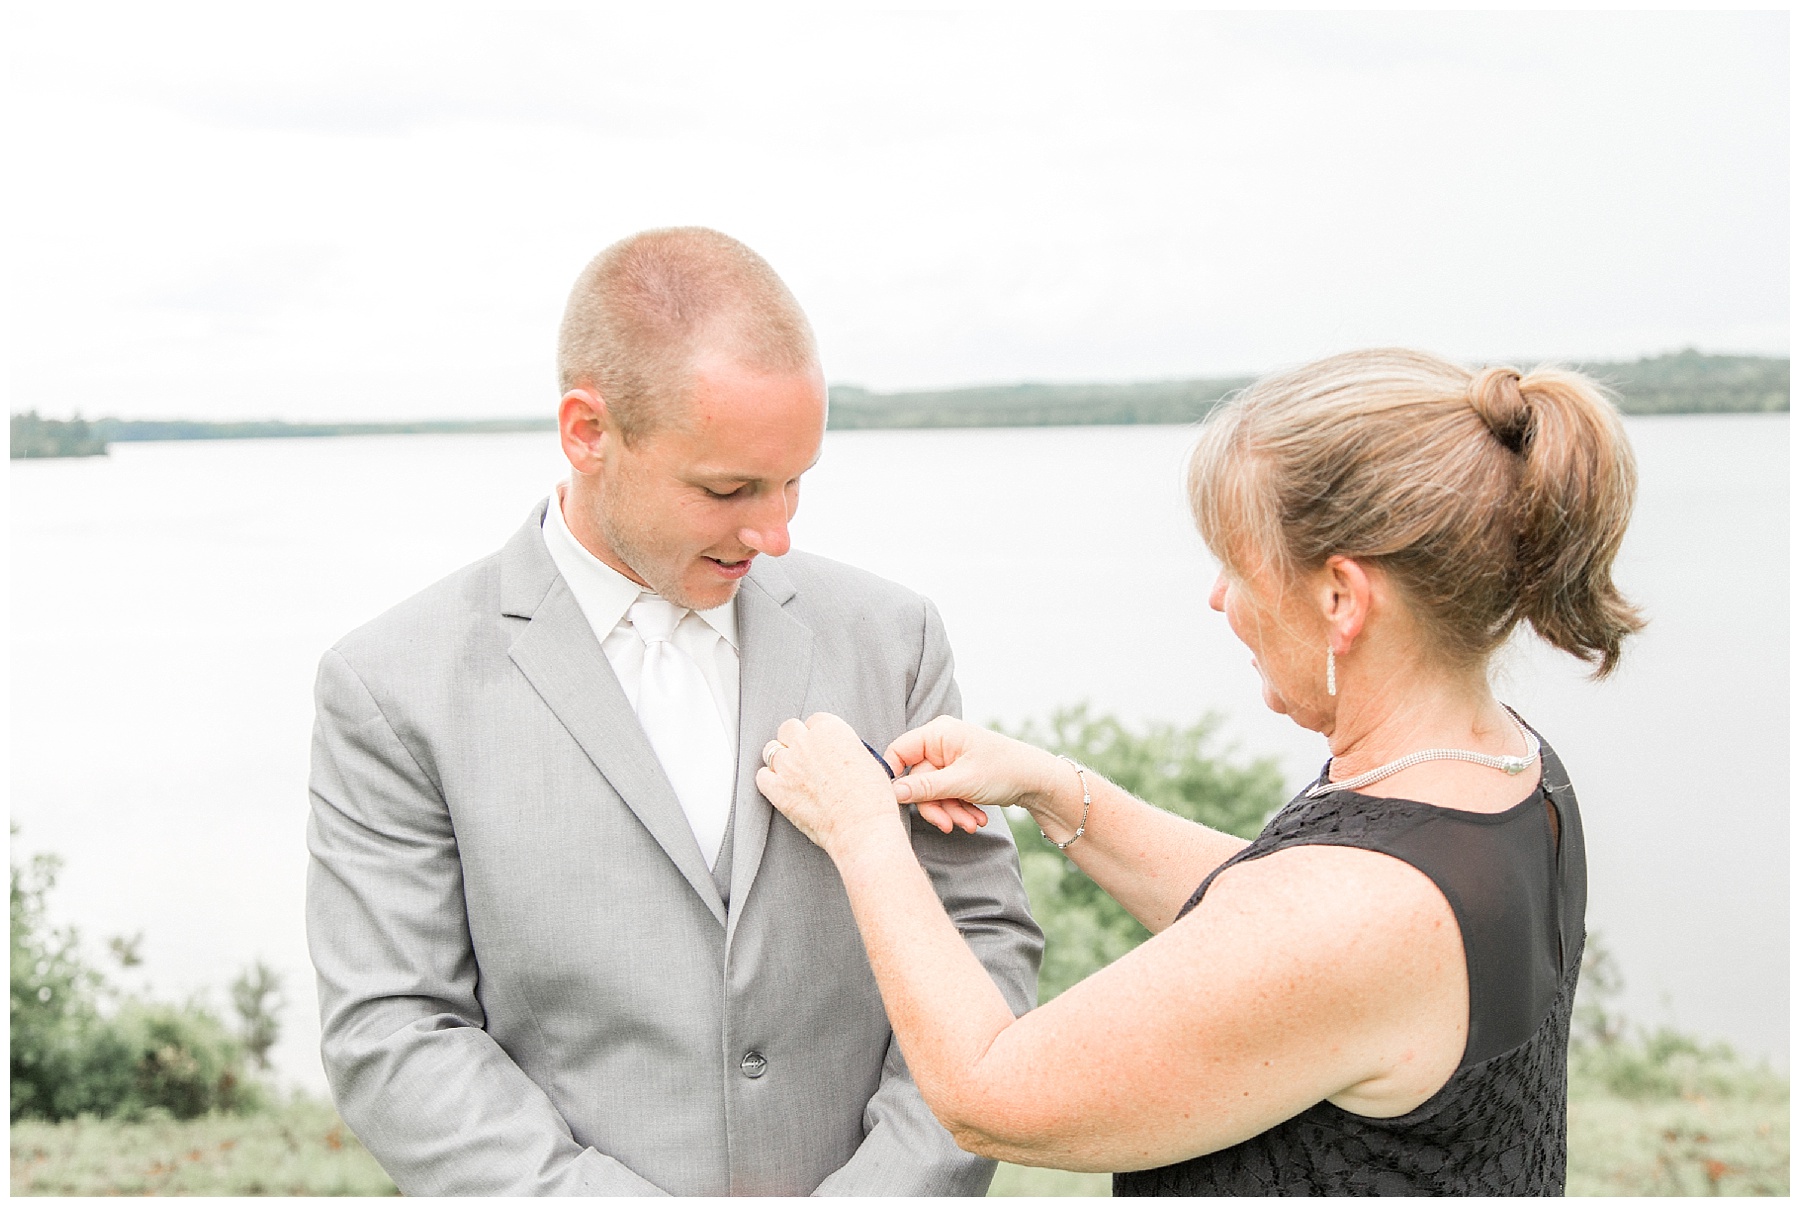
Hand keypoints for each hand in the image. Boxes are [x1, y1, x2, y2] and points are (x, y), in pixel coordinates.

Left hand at [755, 714, 909, 856]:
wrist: (861, 827)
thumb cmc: (871, 800)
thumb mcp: (868, 761)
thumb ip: (846, 749)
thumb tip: (838, 754)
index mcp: (831, 731)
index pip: (815, 720)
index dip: (818, 734)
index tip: (820, 744)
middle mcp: (806, 743)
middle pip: (789, 729)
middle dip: (795, 740)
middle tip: (803, 754)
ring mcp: (789, 766)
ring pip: (771, 750)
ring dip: (780, 758)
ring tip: (791, 770)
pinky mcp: (777, 789)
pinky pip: (762, 776)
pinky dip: (769, 780)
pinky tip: (779, 786)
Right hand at [886, 717, 1071, 828]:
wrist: (1039, 781)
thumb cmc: (1005, 771)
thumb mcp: (962, 782)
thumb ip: (925, 788)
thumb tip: (892, 792)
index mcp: (938, 733)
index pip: (899, 752)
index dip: (894, 777)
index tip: (894, 802)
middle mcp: (941, 743)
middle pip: (918, 780)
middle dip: (937, 806)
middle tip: (949, 825)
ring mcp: (950, 759)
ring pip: (934, 792)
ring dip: (951, 812)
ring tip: (972, 824)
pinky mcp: (958, 774)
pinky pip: (947, 795)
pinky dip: (960, 809)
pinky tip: (977, 818)